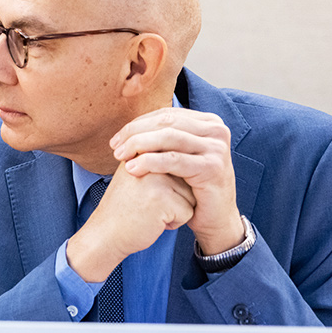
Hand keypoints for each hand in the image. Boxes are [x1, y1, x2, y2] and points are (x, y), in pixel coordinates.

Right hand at [67, 163, 193, 281]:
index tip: (147, 193)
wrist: (105, 233)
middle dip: (174, 197)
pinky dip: (174, 223)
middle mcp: (150, 159)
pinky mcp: (163, 199)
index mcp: (143, 151)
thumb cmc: (124, 207)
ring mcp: (157, 178)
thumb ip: (155, 160)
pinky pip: (188, 212)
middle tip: (146, 203)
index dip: (169, 185)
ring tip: (149, 211)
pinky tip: (152, 221)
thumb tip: (186, 156)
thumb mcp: (134, 174)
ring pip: (191, 196)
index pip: (178, 164)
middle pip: (188, 179)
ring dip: (175, 210)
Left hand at [110, 107, 243, 253]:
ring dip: (139, 145)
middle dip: (135, 133)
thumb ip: (160, 139)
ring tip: (120, 156)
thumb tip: (128, 128)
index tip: (116, 139)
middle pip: (166, 123)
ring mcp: (217, 148)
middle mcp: (217, 130)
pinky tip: (132, 169)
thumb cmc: (190, 187)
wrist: (214, 217)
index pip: (166, 115)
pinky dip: (149, 161)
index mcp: (209, 122)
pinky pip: (173, 159)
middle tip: (114, 147)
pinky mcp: (212, 167)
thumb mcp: (177, 156)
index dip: (137, 124)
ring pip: (168, 138)